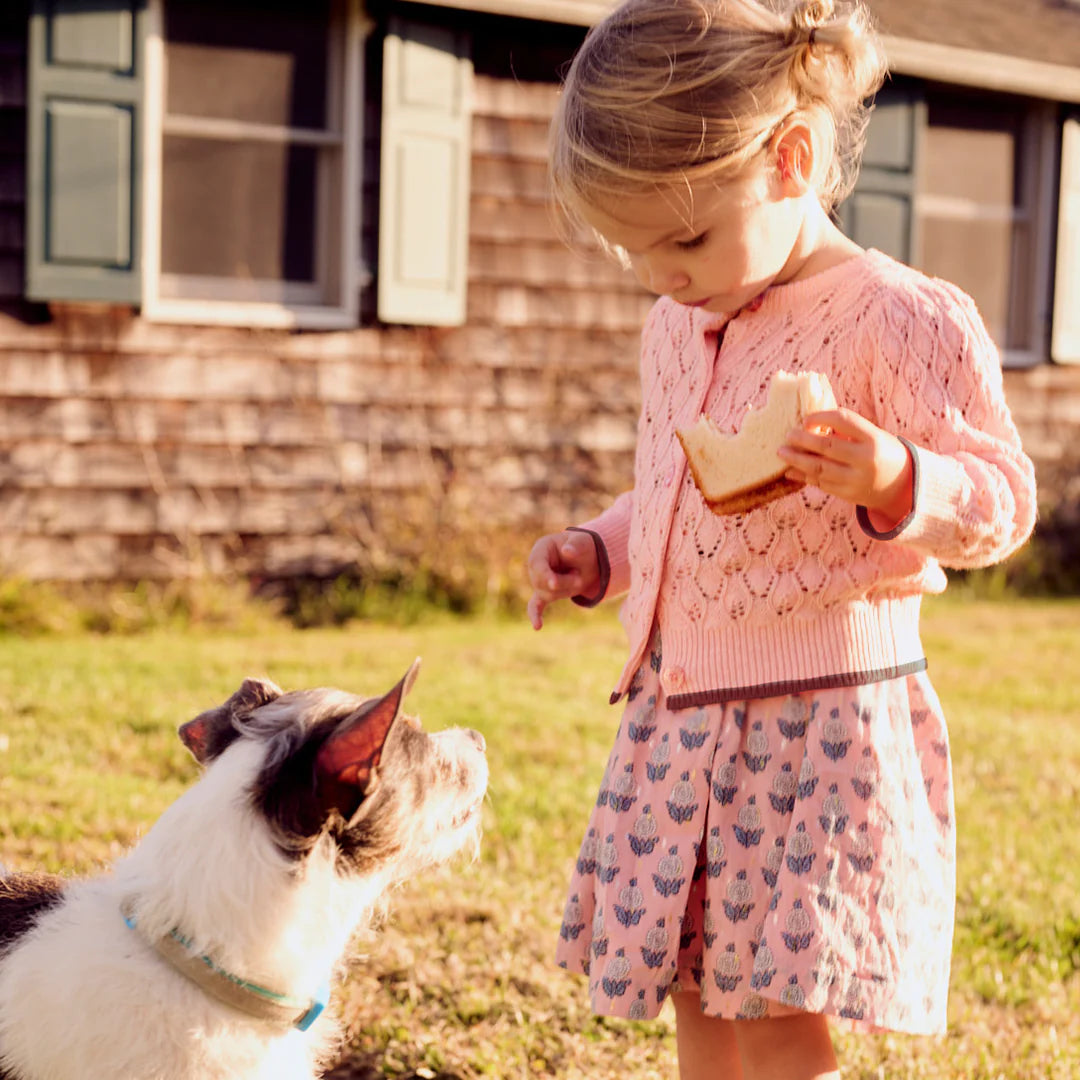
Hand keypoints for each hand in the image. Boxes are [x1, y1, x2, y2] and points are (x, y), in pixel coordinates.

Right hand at [526, 530, 599, 629]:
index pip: (536, 564)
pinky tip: (537, 626)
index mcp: (542, 548)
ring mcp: (539, 580)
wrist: (588, 558)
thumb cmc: (583, 546)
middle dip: (563, 584)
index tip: (554, 584)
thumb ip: (576, 545)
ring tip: (578, 579)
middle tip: (580, 580)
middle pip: (541, 582)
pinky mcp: (545, 593)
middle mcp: (536, 565)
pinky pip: (536, 605)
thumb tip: (568, 551)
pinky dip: (536, 615)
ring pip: (546, 594)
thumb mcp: (583, 542)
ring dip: (566, 591)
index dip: (544, 575)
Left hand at [778, 408, 912, 526]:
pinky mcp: (849, 494)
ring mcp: (856, 479)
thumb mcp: (873, 436)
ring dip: (797, 460)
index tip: (806, 419)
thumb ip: (847, 431)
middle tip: (787, 435)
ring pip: (820, 468)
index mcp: (873, 438)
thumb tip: (810, 424)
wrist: (903, 485)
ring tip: (782, 452)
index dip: (821, 417)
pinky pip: (822, 483)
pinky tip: (791, 471)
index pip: (843, 420)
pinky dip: (804, 476)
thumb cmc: (881, 452)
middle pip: (827, 446)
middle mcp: (866, 459)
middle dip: (803, 440)